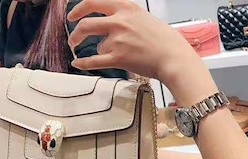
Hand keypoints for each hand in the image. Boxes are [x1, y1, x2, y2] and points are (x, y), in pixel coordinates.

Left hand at [68, 0, 195, 84]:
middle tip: (73, 37)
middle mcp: (120, 22)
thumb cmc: (165, 41)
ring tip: (89, 54)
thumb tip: (113, 23)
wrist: (174, 57)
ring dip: (93, 52)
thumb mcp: (144, 17)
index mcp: (126, 8)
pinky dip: (84, 64)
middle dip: (76, 33)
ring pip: (97, 47)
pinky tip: (78, 64)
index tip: (73, 15)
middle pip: (86, 24)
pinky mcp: (119, 58)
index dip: (79, 8)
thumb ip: (127, 17)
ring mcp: (118, 41)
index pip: (94, 2)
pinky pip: (95, 62)